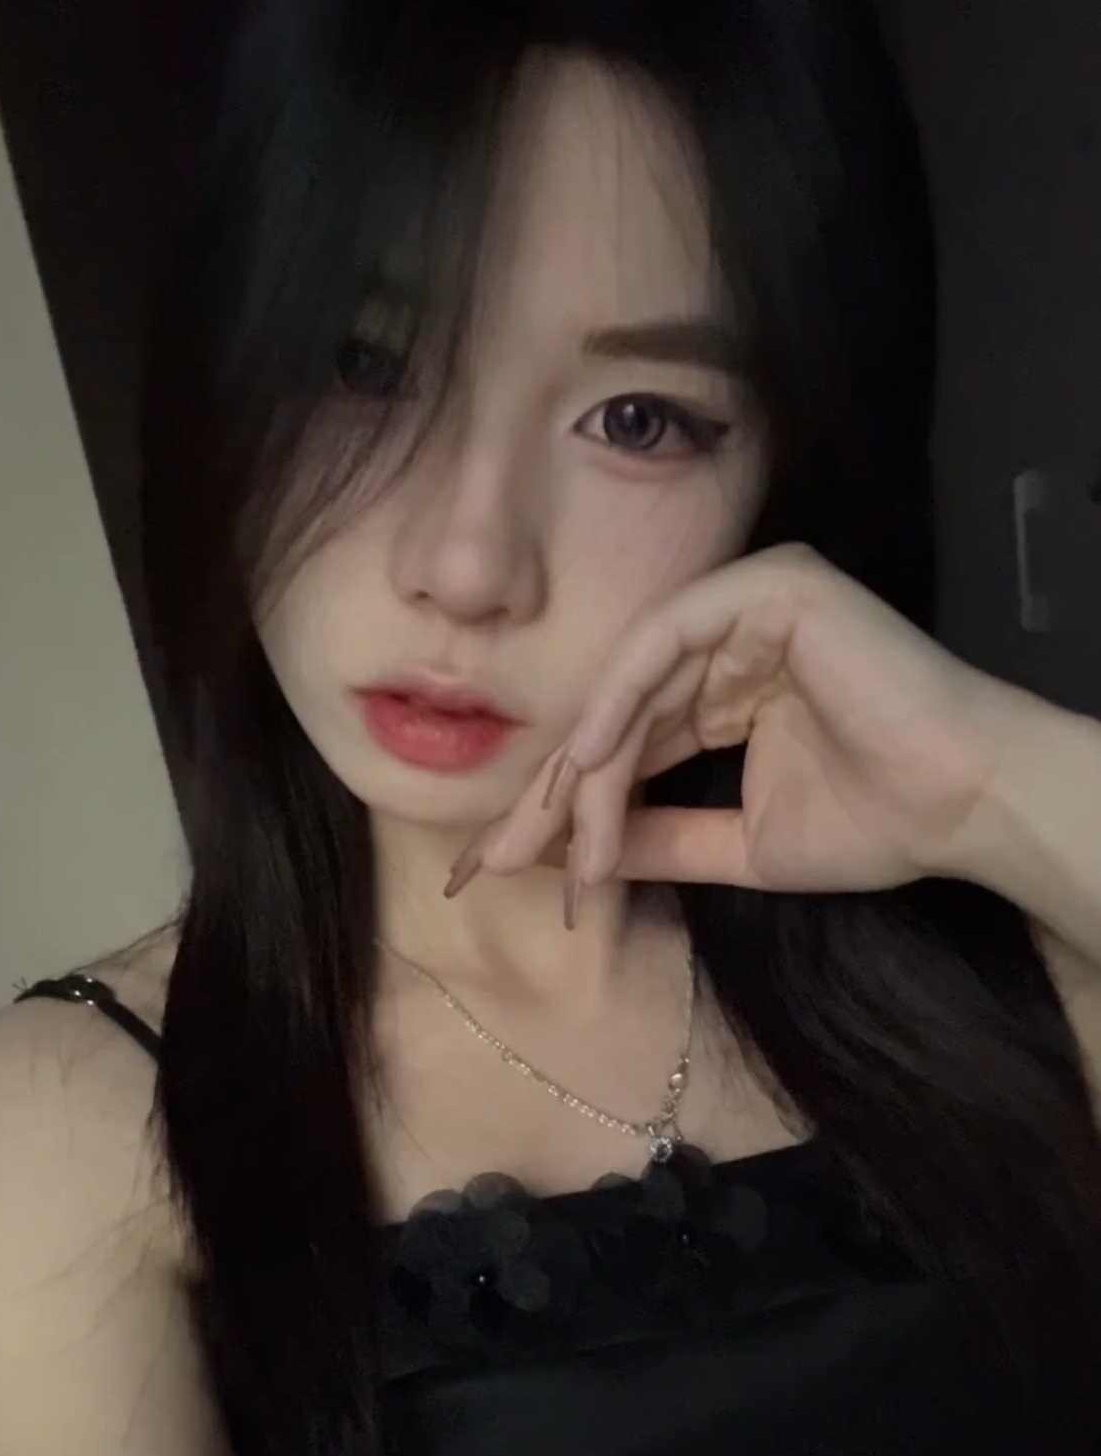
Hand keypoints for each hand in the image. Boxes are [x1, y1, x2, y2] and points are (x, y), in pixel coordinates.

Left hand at [446, 544, 1030, 918]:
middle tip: (494, 858)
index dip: (563, 809)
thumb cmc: (876, 823)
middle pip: (614, 712)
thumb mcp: (737, 843)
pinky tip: (586, 763)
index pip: (625, 742)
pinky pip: (667, 641)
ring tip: (552, 836)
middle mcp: (731, 637)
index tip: (505, 868)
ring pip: (632, 685)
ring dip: (586, 769)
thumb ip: (659, 838)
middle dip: (551, 794)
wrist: (963, 807)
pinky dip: (621, 700)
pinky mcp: (770, 587)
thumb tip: (572, 856)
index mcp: (726, 687)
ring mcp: (749, 603)